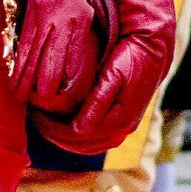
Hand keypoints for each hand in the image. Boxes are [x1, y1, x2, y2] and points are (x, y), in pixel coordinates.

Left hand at [36, 0, 174, 157]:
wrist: (154, 47)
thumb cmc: (133, 56)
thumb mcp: (114, 75)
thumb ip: (97, 103)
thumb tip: (78, 129)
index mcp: (121, 119)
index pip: (82, 136)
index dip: (56, 131)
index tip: (38, 118)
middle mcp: (122, 127)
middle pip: (83, 144)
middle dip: (57, 136)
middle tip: (37, 122)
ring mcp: (122, 125)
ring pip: (88, 144)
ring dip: (65, 138)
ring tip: (45, 124)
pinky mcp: (121, 118)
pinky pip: (95, 138)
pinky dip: (76, 136)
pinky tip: (62, 125)